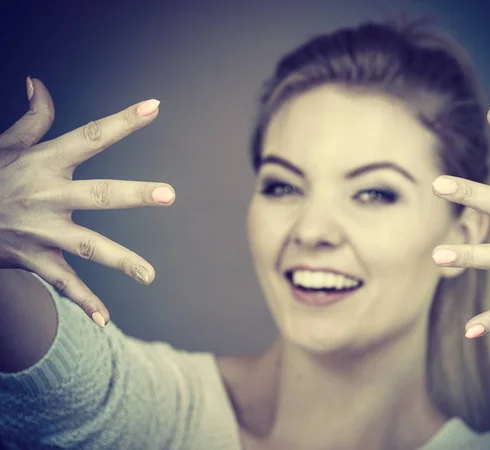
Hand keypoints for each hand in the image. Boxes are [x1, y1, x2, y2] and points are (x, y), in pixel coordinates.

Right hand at [0, 78, 175, 326]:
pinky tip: (106, 321)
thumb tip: (38, 83)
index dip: (123, 121)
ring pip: (87, 247)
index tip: (154, 106)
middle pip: (98, 194)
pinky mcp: (32, 258)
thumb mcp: (5, 144)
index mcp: (45, 162)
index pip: (91, 136)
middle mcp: (47, 195)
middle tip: (168, 194)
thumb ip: (32, 118)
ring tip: (149, 275)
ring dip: (120, 260)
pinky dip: (83, 303)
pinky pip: (62, 284)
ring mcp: (40, 230)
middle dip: (132, 193)